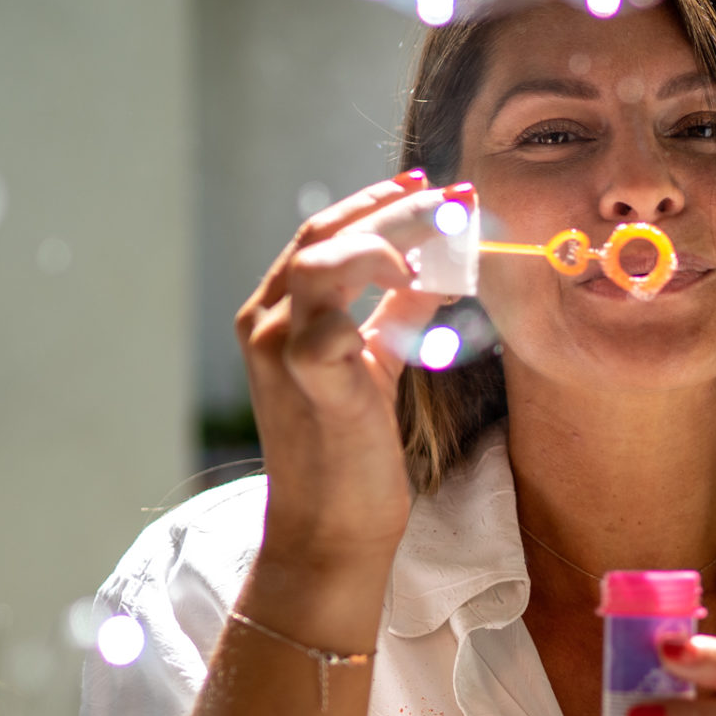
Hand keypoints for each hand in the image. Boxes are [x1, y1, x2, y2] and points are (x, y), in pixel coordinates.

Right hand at [236, 170, 449, 579]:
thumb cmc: (353, 451)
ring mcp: (277, 348)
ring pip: (321, 258)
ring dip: (385, 238)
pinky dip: (379, 292)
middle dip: (392, 207)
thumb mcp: (376, 363)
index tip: (426, 185)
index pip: (322, 233)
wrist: (332, 530)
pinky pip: (332, 318)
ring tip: (438, 240)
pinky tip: (421, 289)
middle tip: (451, 197)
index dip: (375, 202)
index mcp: (276, 314)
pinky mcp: (306, 378)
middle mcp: (264, 322)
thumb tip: (437, 269)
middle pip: (324, 232)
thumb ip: (397, 312)